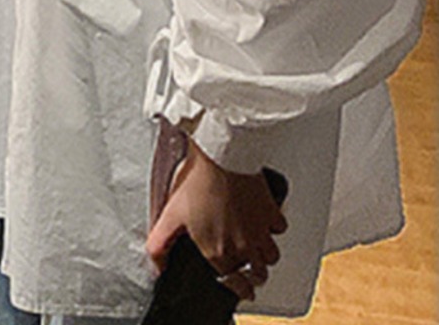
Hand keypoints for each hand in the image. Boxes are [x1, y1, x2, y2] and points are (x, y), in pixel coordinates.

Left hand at [145, 136, 287, 301]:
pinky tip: (265, 221)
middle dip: (253, 274)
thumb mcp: (169, 214)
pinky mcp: (271, 209)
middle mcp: (242, 245)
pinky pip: (280, 228)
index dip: (235, 284)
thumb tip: (158, 264)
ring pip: (271, 256)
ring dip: (265, 255)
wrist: (224, 153)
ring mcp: (259, 228)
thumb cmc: (199, 179)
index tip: (237, 283)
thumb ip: (159, 246)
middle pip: (258, 274)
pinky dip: (274, 228)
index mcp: (217, 251)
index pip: (232, 282)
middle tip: (249, 267)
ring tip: (258, 247)